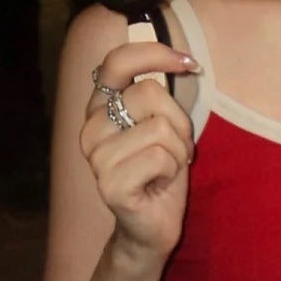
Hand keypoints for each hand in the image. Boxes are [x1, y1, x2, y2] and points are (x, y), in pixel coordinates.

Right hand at [81, 42, 200, 260]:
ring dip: (178, 152)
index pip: (118, 62)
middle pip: (151, 93)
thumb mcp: (163, 127)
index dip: (154, 53)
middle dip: (179, 122)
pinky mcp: (110, 183)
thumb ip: (159, 97)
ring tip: (165, 171)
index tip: (189, 63)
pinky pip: (161, 157)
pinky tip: (158, 186)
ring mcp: (96, 157)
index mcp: (101, 109)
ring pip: (161, 128)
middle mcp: (91, 128)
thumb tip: (185, 60)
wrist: (152, 227)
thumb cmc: (161, 174)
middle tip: (174, 151)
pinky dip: (173, 172)